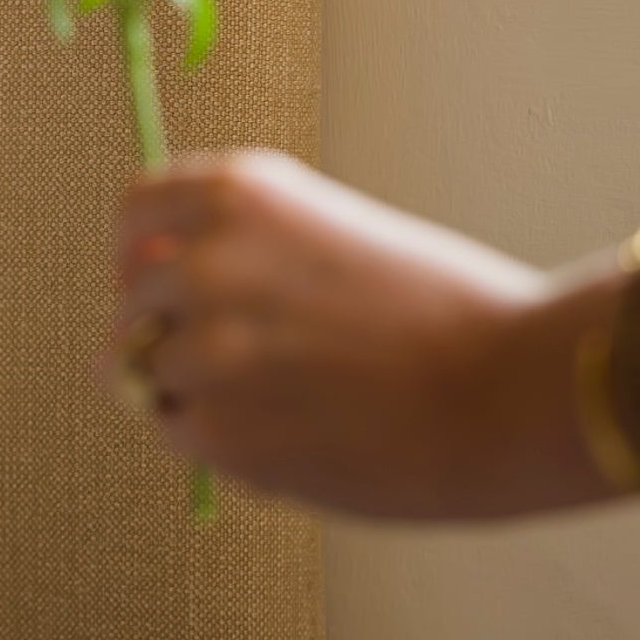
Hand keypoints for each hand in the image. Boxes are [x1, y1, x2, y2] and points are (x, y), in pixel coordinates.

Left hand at [109, 151, 609, 519]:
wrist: (508, 390)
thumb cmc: (446, 313)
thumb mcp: (335, 236)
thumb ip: (250, 252)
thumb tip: (164, 294)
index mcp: (242, 194)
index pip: (134, 214)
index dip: (141, 257)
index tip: (159, 285)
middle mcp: (207, 261)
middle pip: (131, 307)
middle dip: (167, 338)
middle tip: (236, 368)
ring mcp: (207, 350)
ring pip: (148, 381)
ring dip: (195, 398)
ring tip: (283, 405)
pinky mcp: (221, 434)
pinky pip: (183, 439)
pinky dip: (222, 446)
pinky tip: (296, 437)